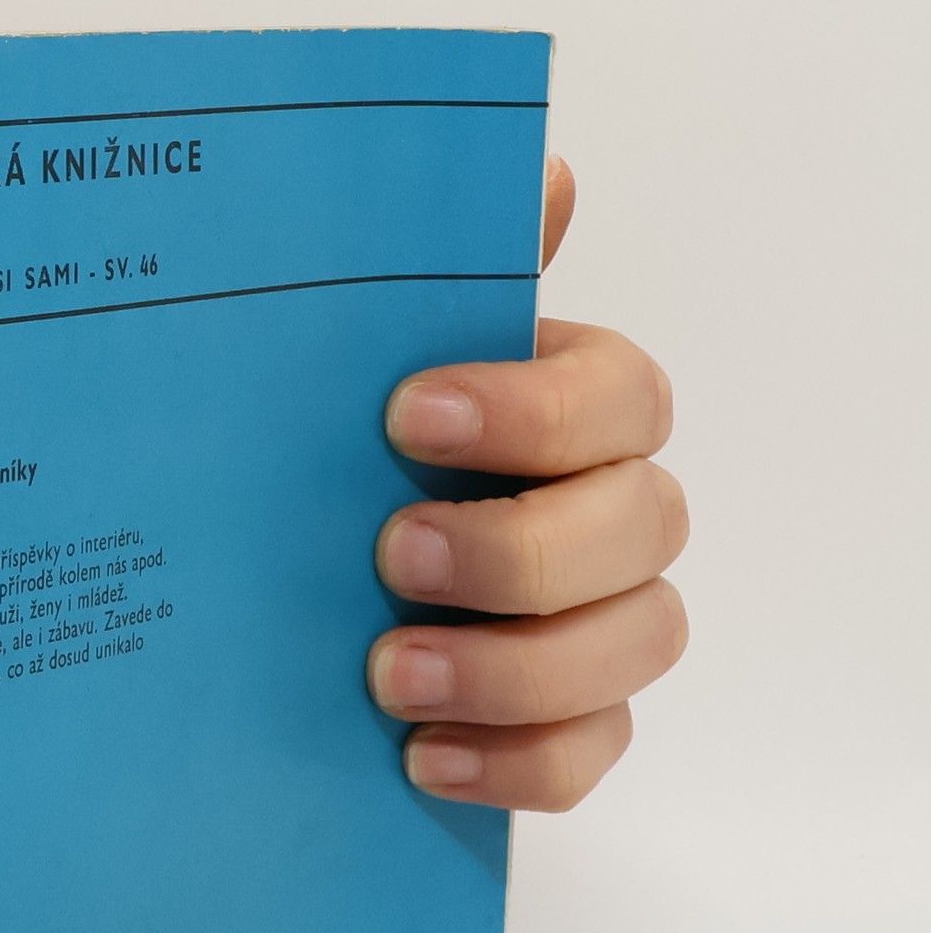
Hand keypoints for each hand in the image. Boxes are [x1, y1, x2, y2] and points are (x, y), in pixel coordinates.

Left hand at [369, 158, 687, 810]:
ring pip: (634, 647)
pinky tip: (419, 756)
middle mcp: (611, 516)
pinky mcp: (569, 725)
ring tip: (388, 674)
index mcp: (574, 415)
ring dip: (515, 667)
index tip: (407, 414)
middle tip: (388, 555)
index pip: (618, 397)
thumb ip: (440, 285)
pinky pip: (587, 757)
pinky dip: (513, 763)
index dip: (529, 408)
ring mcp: (601, 626)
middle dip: (518, 548)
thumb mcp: (361, 371)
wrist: (290, 601)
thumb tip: (544, 170)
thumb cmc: (348, 465)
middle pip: (642, 527)